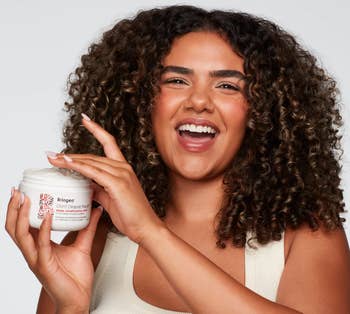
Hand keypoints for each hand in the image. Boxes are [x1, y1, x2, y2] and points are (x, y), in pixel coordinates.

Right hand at [5, 189, 102, 311]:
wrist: (79, 298)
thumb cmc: (76, 276)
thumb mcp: (82, 245)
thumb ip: (88, 227)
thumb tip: (96, 208)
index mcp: (39, 246)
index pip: (25, 224)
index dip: (20, 209)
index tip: (24, 191)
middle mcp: (33, 251)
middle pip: (14, 227)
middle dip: (13, 208)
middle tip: (17, 190)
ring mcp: (36, 258)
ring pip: (20, 235)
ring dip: (21, 215)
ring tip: (26, 199)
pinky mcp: (44, 265)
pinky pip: (41, 244)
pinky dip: (44, 229)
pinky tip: (48, 216)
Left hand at [47, 114, 164, 244]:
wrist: (145, 227)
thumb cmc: (131, 215)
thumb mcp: (110, 198)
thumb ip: (97, 188)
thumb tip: (84, 185)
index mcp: (123, 169)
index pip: (109, 143)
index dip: (97, 130)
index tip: (85, 119)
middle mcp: (123, 167)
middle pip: (93, 154)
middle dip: (71, 154)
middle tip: (51, 155)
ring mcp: (121, 174)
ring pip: (91, 161)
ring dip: (70, 160)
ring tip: (53, 159)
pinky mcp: (118, 183)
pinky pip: (93, 172)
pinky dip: (79, 167)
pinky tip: (67, 163)